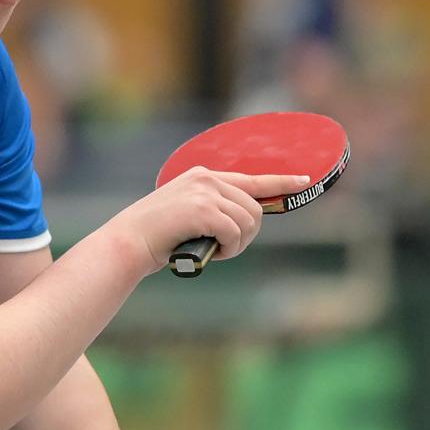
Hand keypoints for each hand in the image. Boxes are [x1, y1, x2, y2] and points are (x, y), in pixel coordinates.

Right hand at [118, 168, 311, 273]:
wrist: (127, 243)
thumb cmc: (153, 238)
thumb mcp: (185, 216)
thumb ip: (211, 211)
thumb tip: (244, 223)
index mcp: (201, 176)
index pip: (250, 178)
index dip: (280, 182)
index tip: (302, 181)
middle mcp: (205, 179)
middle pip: (254, 208)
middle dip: (248, 234)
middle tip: (226, 249)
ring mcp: (204, 192)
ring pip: (248, 221)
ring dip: (237, 244)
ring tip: (213, 250)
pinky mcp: (202, 209)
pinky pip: (235, 233)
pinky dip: (228, 249)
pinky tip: (211, 252)